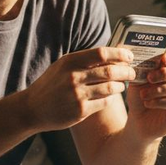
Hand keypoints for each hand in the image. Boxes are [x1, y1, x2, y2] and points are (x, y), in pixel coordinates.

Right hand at [21, 46, 135, 131]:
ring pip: (110, 88)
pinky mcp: (80, 111)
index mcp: (70, 61)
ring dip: (120, 86)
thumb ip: (84, 60)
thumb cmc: (52, 84)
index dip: (119, 54)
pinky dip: (111, 98)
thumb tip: (113, 53)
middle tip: (132, 72)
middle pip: (109, 71)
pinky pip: (104, 102)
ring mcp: (77, 95)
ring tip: (121, 85)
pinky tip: (110, 96)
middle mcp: (73, 77)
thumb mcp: (63, 66)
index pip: (101, 53)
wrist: (33, 108)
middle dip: (126, 71)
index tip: (129, 56)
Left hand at [125, 50, 165, 138]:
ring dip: (157, 89)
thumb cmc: (139, 98)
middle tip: (149, 78)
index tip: (163, 59)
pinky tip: (147, 103)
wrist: (138, 121)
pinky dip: (158, 102)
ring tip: (143, 95)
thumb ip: (141, 69)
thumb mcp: (137, 81)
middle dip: (165, 73)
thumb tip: (139, 56)